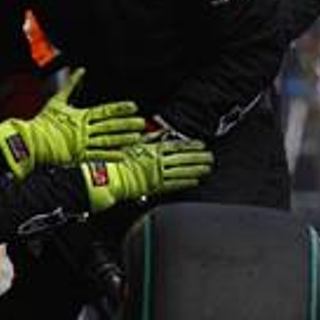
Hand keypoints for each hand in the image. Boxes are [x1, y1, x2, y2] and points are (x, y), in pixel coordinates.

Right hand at [0, 69, 146, 177]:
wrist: (30, 141)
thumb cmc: (42, 122)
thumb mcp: (57, 101)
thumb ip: (71, 86)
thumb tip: (80, 70)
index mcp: (80, 116)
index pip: (105, 111)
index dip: (120, 109)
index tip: (133, 107)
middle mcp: (83, 129)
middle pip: (110, 126)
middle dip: (127, 124)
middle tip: (141, 123)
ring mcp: (82, 143)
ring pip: (107, 140)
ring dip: (123, 139)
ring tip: (136, 137)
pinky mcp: (78, 156)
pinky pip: (97, 156)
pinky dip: (110, 155)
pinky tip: (122, 155)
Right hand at [81, 139, 214, 210]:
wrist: (109, 176)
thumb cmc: (116, 160)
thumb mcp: (132, 144)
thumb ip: (148, 138)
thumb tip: (157, 133)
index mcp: (153, 149)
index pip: (177, 146)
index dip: (191, 145)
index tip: (202, 144)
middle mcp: (158, 161)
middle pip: (183, 158)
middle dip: (198, 158)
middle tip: (211, 157)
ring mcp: (158, 174)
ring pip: (182, 171)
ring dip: (196, 169)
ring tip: (207, 168)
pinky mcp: (156, 186)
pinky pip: (174, 184)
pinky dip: (186, 182)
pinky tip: (196, 181)